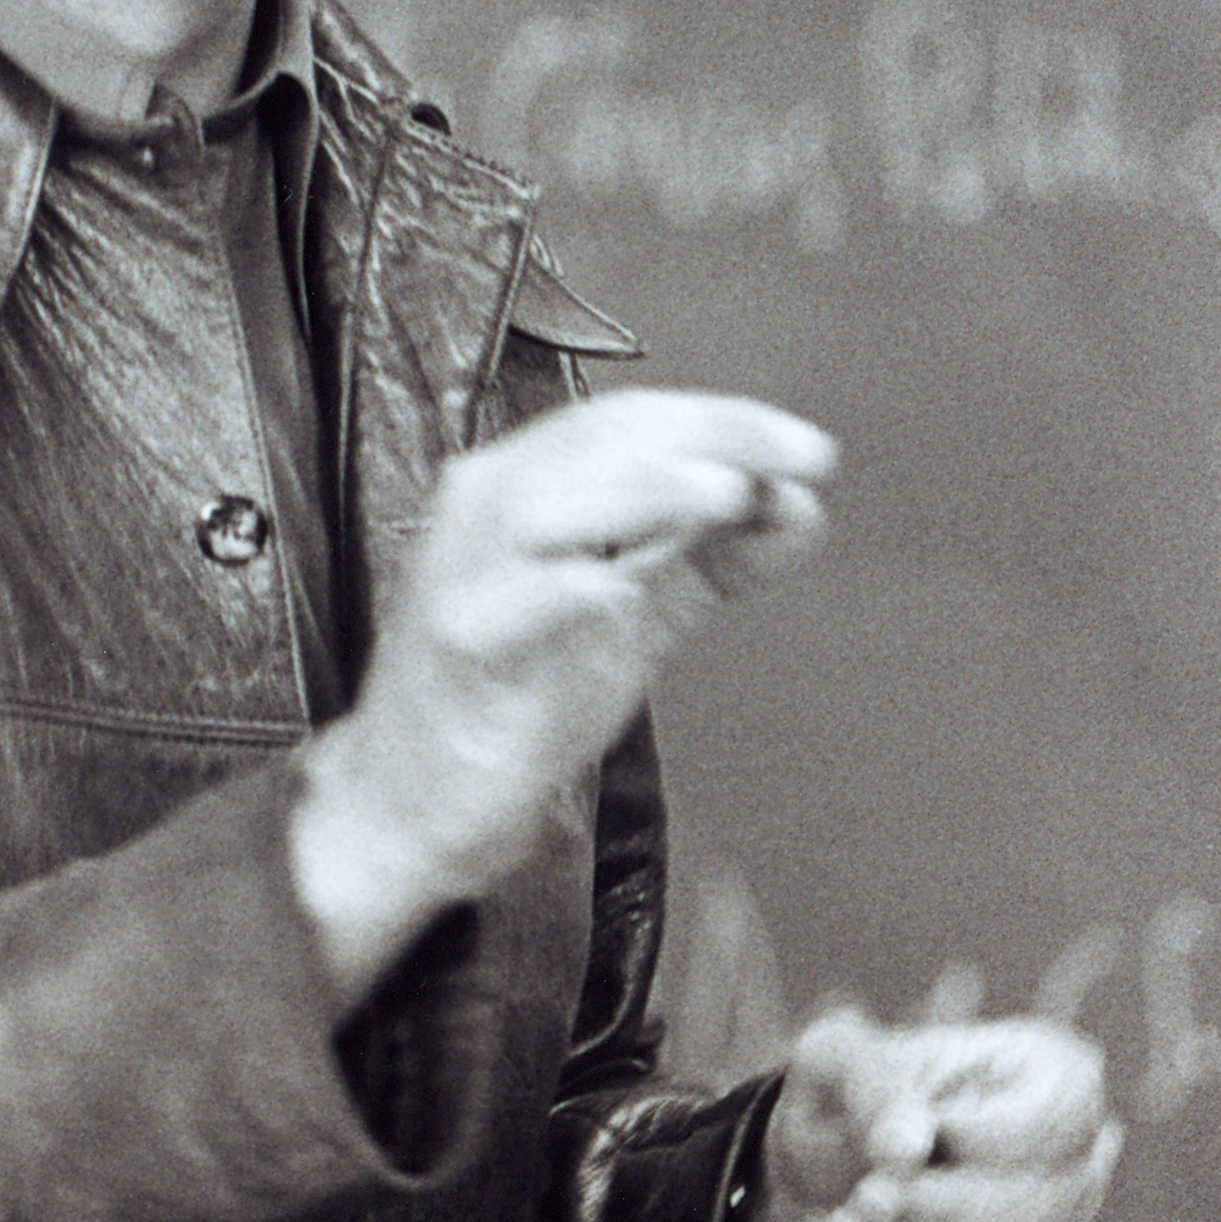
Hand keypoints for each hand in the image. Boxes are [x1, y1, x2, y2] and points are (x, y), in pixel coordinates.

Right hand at [290, 389, 834, 1009]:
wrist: (415, 800)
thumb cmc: (513, 694)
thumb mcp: (632, 612)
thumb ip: (712, 559)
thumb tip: (801, 509)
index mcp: (527, 483)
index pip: (630, 421)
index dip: (724, 422)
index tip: (805, 450)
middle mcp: (487, 506)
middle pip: (601, 439)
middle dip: (710, 437)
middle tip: (797, 457)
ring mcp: (464, 571)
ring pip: (550, 502)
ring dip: (645, 490)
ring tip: (727, 496)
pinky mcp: (459, 644)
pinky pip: (514, 602)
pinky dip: (573, 587)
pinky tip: (625, 591)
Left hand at [749, 1010, 1121, 1221]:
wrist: (829, 1171)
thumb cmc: (853, 1097)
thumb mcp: (844, 1062)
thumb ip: (875, 1089)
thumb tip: (908, 1145)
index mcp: (1049, 1073)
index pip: (1061, 1118)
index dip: (979, 1138)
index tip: (903, 1139)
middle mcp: (1074, 1158)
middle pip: (1036, 1207)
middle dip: (931, 1209)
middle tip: (862, 1197)